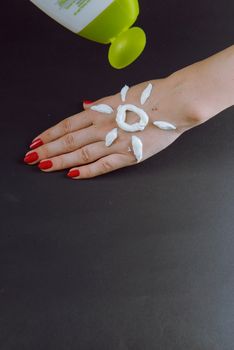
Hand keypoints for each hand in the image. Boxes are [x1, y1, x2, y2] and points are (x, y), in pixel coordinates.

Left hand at [23, 75, 202, 178]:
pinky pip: (103, 165)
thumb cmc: (151, 96)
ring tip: (44, 166)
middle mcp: (103, 126)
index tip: (36, 141)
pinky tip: (73, 174)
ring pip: (80, 153)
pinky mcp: (128, 155)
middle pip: (68, 140)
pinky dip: (87, 171)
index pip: (68, 125)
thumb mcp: (122, 95)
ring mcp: (114, 142)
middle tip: (31, 157)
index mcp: (101, 111)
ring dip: (60, 160)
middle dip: (48, 149)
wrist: (175, 104)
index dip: (50, 134)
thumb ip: (101, 103)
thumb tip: (84, 105)